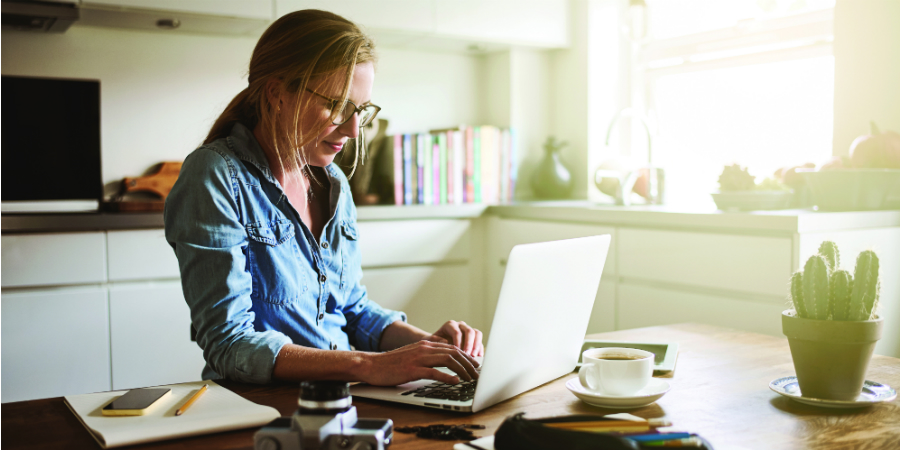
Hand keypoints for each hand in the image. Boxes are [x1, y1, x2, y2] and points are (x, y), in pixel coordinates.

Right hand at [362, 340, 479, 385]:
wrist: (371, 364)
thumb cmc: (391, 363)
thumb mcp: (412, 355)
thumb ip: (427, 355)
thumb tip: (443, 360)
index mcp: (425, 344)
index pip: (452, 348)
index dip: (466, 356)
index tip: (475, 365)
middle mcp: (424, 348)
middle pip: (453, 353)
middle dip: (468, 363)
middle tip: (477, 373)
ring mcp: (418, 358)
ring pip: (447, 360)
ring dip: (462, 370)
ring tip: (471, 379)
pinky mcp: (412, 369)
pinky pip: (434, 372)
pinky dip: (447, 377)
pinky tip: (455, 382)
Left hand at [427, 320, 483, 356]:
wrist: (436, 343)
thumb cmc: (433, 342)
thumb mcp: (430, 341)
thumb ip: (435, 340)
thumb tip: (445, 341)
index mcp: (450, 325)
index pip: (457, 332)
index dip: (459, 342)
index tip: (458, 352)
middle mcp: (460, 326)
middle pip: (469, 331)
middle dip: (469, 344)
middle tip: (468, 355)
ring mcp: (467, 331)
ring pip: (477, 333)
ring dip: (476, 345)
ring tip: (474, 356)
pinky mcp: (473, 338)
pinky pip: (479, 341)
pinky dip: (480, 348)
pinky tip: (479, 356)